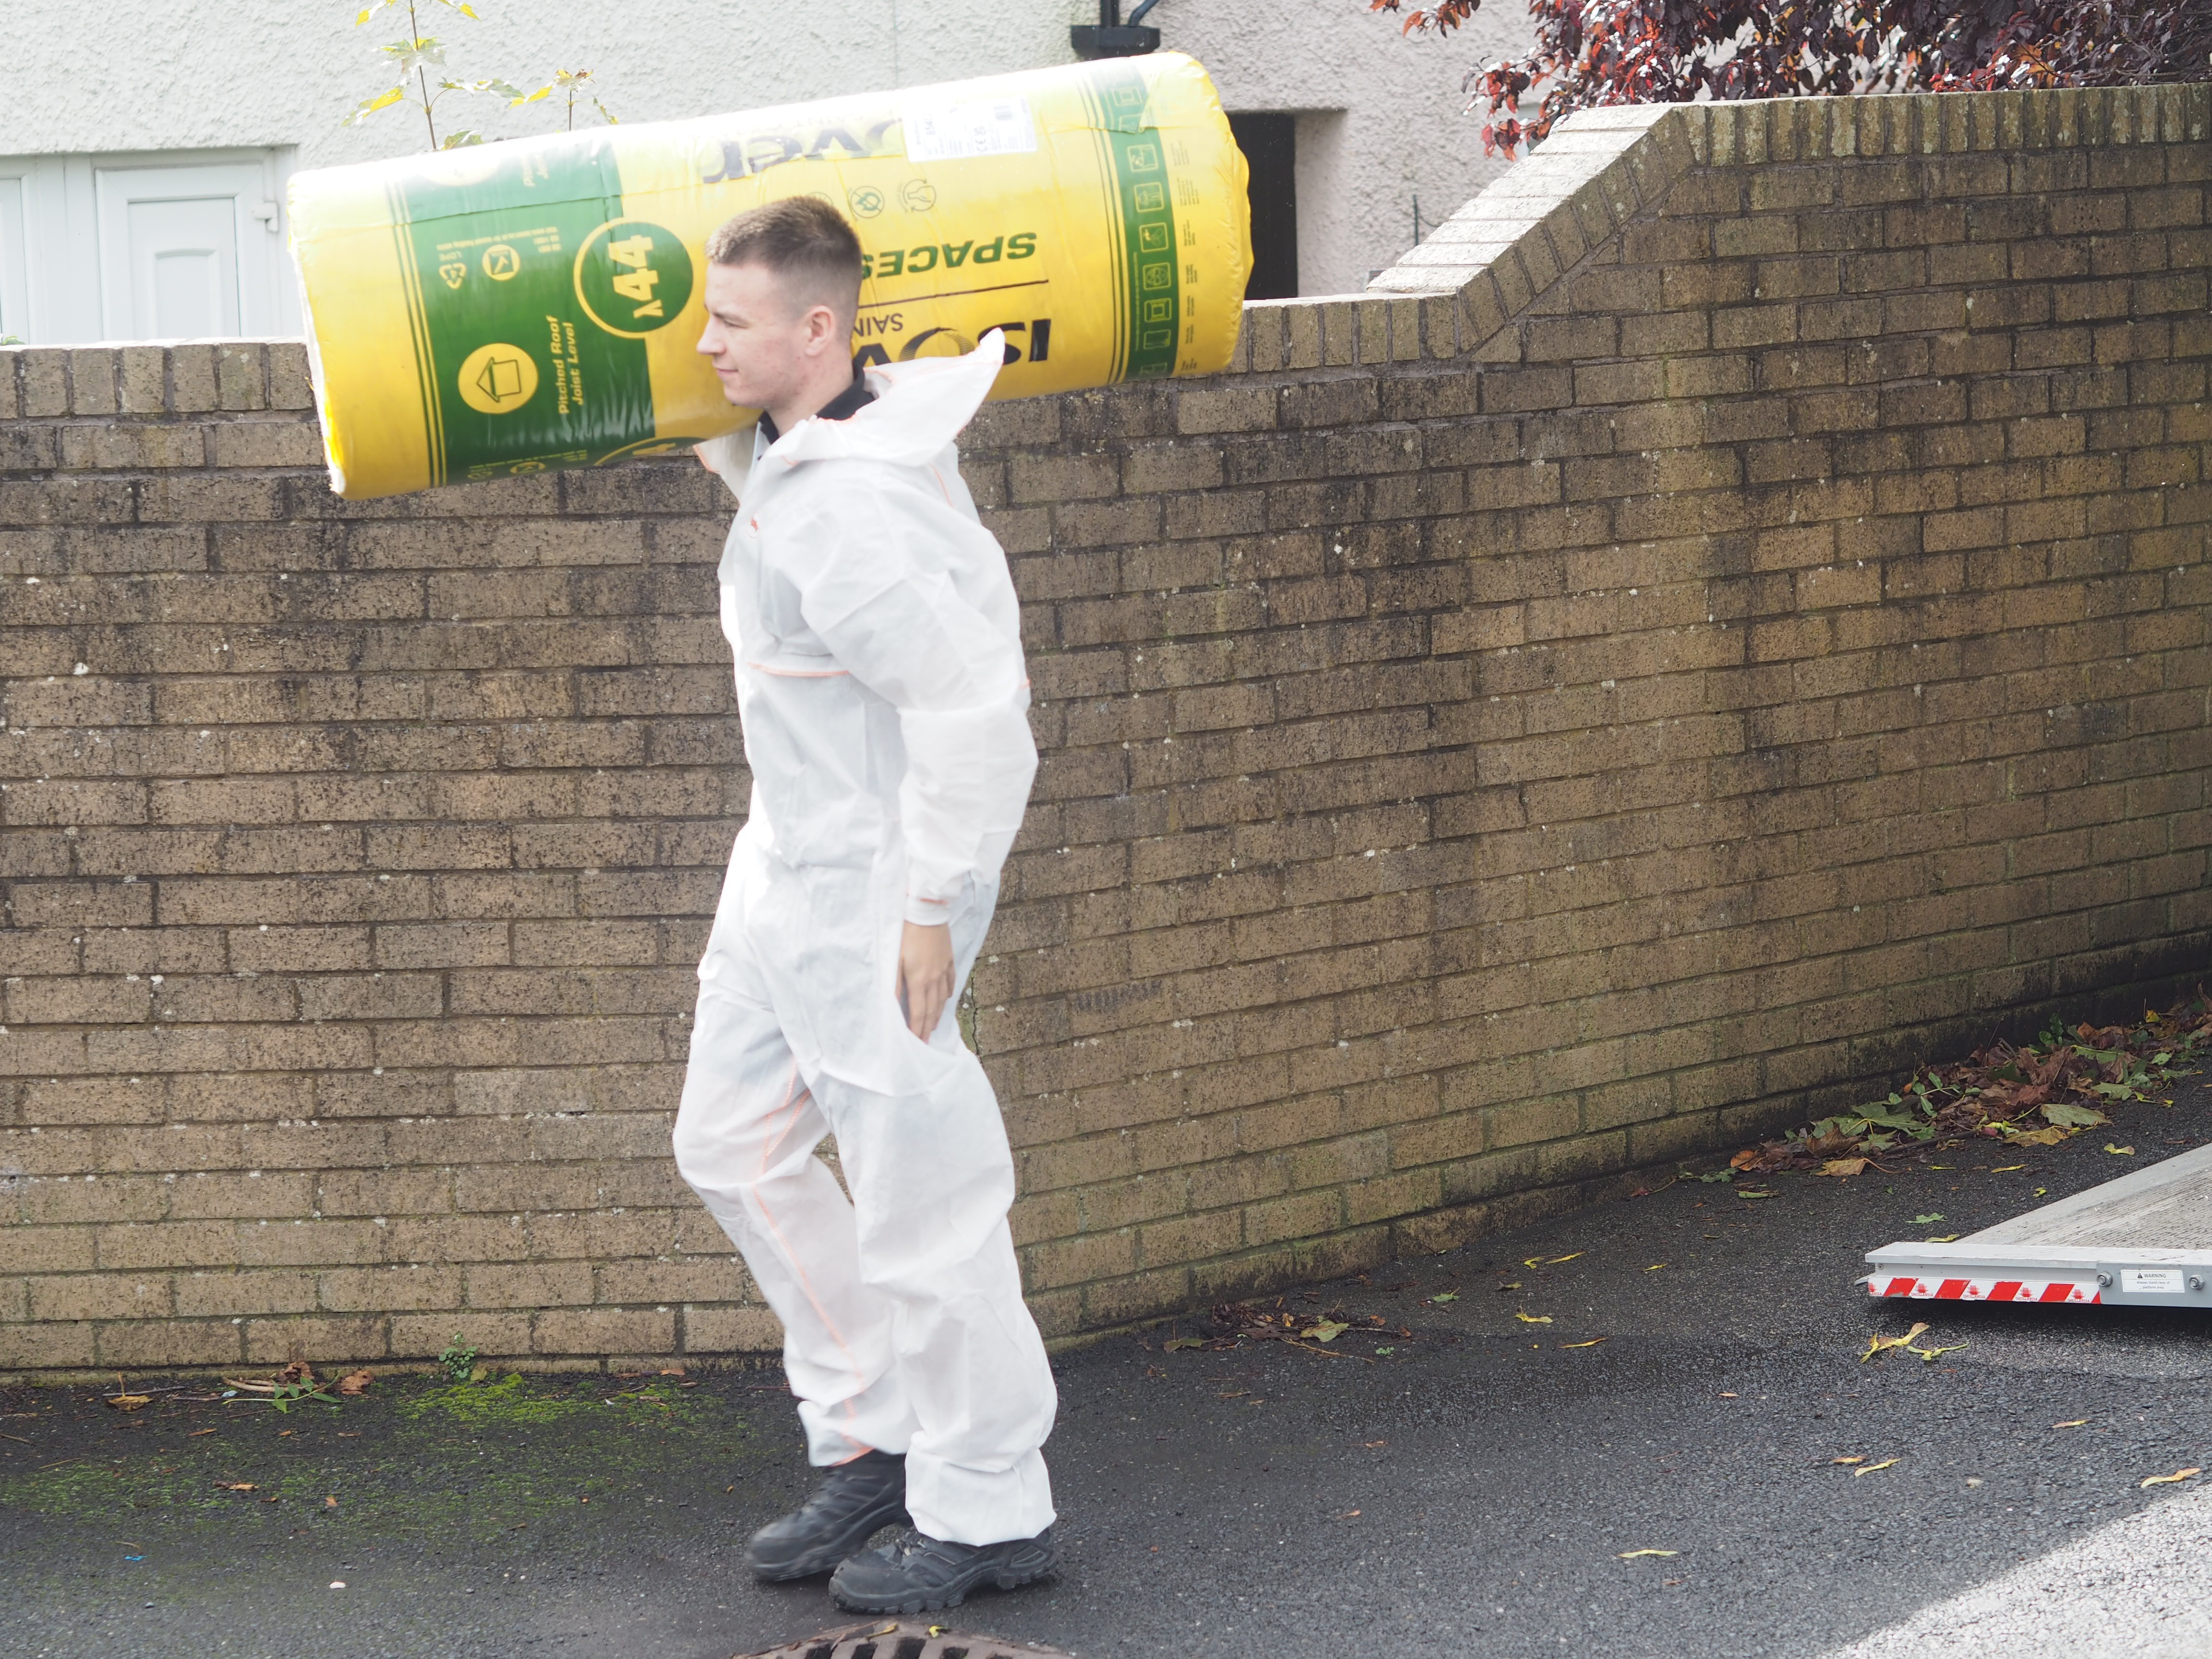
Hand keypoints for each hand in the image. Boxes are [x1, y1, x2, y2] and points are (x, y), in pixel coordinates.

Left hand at [897, 921, 955, 1041]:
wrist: (926, 911)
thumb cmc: (905, 934)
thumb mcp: (894, 958)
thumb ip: (894, 983)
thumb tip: (891, 1004)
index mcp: (919, 980)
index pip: (918, 1011)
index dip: (917, 1028)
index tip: (916, 1042)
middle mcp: (934, 978)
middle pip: (932, 1009)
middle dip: (927, 1027)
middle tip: (925, 1041)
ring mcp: (943, 969)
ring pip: (942, 998)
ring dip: (937, 1014)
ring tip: (934, 1026)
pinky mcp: (948, 959)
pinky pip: (950, 981)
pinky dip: (947, 994)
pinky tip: (945, 1000)